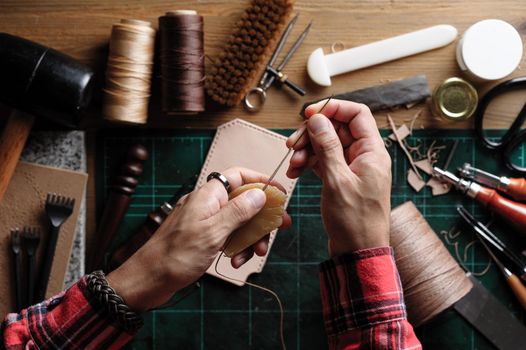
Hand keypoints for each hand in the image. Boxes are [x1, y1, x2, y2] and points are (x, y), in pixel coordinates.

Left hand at [107, 167, 290, 311]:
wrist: (148, 280)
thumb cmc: (174, 255)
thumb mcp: (212, 233)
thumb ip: (238, 212)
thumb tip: (260, 194)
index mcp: (208, 196)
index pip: (239, 176)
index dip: (261, 181)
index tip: (280, 192)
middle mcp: (208, 205)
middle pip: (244, 202)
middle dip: (261, 217)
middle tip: (278, 230)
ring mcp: (206, 222)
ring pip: (239, 222)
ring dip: (250, 238)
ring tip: (253, 255)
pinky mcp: (204, 238)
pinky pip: (228, 237)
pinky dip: (236, 248)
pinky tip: (234, 261)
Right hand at [286, 99, 390, 255]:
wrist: (357, 251)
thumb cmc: (354, 221)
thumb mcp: (337, 180)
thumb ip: (327, 147)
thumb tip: (318, 119)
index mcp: (372, 152)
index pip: (357, 114)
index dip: (333, 109)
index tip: (309, 114)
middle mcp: (364, 156)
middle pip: (337, 129)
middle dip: (312, 134)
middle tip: (292, 145)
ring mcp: (353, 168)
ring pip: (327, 145)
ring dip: (307, 150)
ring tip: (292, 164)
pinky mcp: (342, 179)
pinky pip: (324, 161)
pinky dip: (309, 163)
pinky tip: (295, 172)